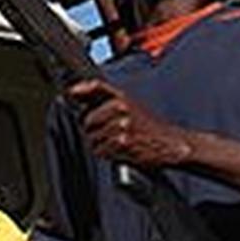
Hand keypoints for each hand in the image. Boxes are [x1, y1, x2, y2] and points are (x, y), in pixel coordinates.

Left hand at [67, 79, 193, 168]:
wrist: (169, 143)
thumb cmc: (147, 127)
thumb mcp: (129, 106)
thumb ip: (105, 100)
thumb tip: (77, 95)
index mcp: (122, 98)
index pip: (96, 86)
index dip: (81, 89)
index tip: (70, 93)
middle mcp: (121, 109)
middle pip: (87, 119)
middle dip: (92, 129)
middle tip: (106, 132)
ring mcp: (121, 126)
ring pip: (92, 137)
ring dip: (99, 144)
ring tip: (115, 142)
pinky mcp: (123, 143)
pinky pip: (100, 151)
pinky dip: (106, 154)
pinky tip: (118, 150)